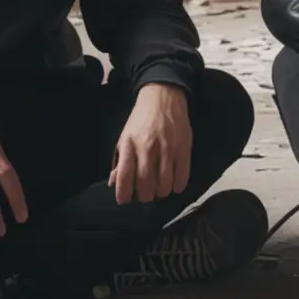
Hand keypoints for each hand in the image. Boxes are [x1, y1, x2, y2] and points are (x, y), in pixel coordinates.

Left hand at [112, 83, 194, 204]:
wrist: (163, 97)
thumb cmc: (141, 120)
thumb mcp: (125, 137)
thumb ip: (120, 161)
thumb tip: (113, 183)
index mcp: (130, 145)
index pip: (124, 176)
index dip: (123, 193)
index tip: (124, 201)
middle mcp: (148, 148)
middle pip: (145, 184)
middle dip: (144, 196)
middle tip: (145, 196)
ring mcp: (168, 148)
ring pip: (164, 183)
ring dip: (161, 193)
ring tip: (159, 191)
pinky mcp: (184, 147)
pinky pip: (182, 175)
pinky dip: (178, 185)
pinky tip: (174, 186)